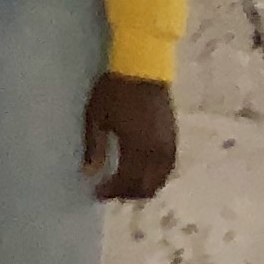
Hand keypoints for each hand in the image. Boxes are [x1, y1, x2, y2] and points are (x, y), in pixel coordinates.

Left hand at [84, 71, 177, 201]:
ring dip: (143, 187)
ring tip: (124, 185)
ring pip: (160, 180)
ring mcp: (169, 146)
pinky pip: (168, 168)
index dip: (111, 191)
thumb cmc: (114, 91)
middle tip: (109, 192)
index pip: (126, 182)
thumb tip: (89, 173)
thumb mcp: (96, 117)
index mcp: (136, 148)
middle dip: (127, 194)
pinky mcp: (174, 138)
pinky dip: (156, 177)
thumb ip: (94, 147)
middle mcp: (157, 152)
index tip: (97, 193)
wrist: (143, 69)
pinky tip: (143, 174)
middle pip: (146, 186)